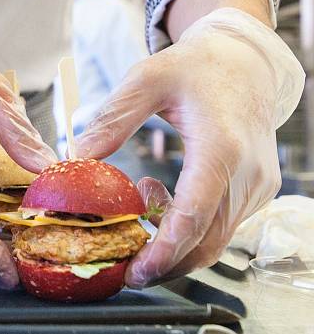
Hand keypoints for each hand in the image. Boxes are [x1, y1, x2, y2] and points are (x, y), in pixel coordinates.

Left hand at [76, 8, 304, 287]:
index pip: (195, 216)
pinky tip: (159, 198)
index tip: (134, 271)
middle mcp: (248, 173)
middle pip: (206, 243)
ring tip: (137, 206)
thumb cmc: (195, 67)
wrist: (245, 62)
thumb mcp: (146, 79)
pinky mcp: (258, 191)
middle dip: (163, 264)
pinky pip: (222, 226)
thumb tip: (76, 157)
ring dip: (171, 243)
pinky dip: (188, 228)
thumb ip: (112, 119)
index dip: (163, 251)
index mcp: (222, 147)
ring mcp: (258, 185)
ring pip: (215, 240)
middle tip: (122, 268)